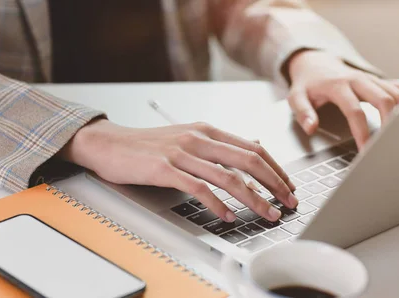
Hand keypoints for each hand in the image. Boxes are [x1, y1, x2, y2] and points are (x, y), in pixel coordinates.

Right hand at [59, 119, 296, 222]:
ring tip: (267, 214)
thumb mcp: (188, 137)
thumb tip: (250, 150)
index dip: (276, 168)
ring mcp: (183, 153)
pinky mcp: (166, 169)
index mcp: (207, 130)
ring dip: (254, 199)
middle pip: (249, 161)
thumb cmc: (148, 145)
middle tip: (288, 201)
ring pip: (229, 177)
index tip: (288, 185)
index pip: (253, 148)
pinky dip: (218, 204)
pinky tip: (227, 216)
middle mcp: (199, 138)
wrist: (110, 144)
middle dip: (275, 184)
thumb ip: (218, 146)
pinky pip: (199, 188)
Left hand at [287, 50, 398, 149]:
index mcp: (338, 85)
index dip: (362, 132)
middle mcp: (359, 79)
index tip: (365, 152)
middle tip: (390, 147)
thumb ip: (302, 112)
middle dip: (390, 125)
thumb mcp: (296, 97)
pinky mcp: (380, 80)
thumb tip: (311, 128)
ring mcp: (372, 79)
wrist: (317, 63)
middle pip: (384, 99)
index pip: (355, 111)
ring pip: (398, 94)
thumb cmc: (308, 84)